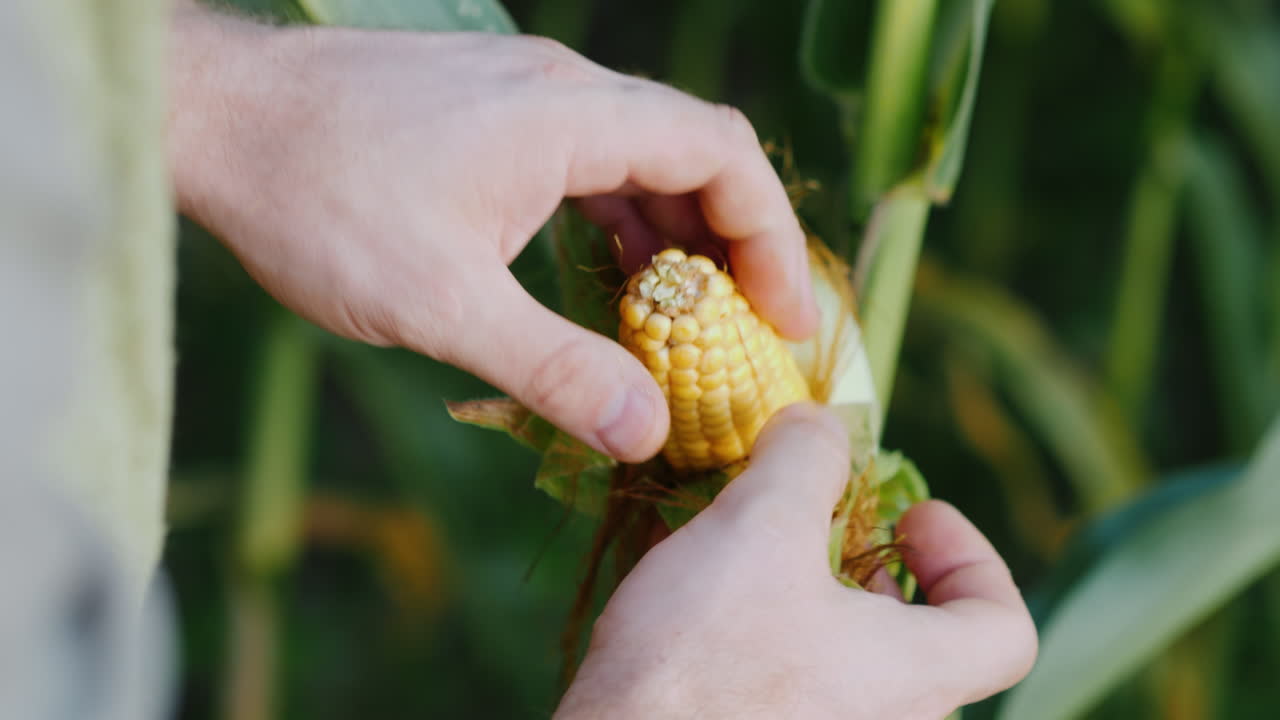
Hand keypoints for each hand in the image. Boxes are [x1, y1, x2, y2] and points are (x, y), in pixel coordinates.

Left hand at [168, 7, 818, 461]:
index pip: (720, 156)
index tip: (788, 319)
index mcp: (570, 118)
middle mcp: (563, 89)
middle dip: (738, 243)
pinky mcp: (491, 112)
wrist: (216, 119)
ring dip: (677, 236)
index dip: (772, 238)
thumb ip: (553, 368)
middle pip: (694, 153)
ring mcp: (525, 94)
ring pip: (641, 158)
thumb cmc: (317, 200)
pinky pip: (589, 161)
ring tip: (690, 321)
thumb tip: (646, 429)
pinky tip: (611, 279)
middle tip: (753, 333)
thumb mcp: (441, 304)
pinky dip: (620, 221)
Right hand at [556, 404, 1037, 719]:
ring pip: (858, 672)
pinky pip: (803, 696)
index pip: (1005, 630)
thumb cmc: (702, 657)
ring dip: (819, 606)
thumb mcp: (758, 526)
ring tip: (755, 564)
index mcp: (917, 677)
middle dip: (876, 573)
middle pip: (924, 644)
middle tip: (823, 531)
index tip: (909, 518)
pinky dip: (778, 645)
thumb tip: (821, 425)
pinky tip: (711, 616)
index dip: (971, 558)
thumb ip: (805, 459)